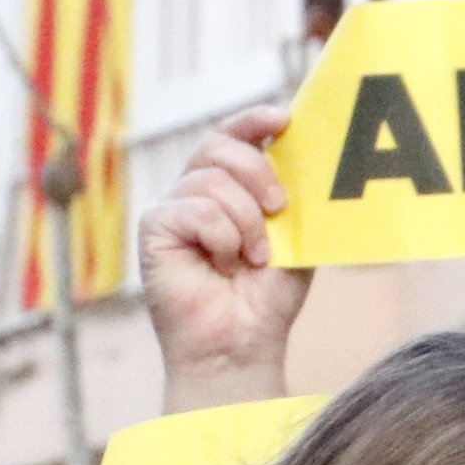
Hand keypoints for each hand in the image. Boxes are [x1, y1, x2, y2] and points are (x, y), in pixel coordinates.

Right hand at [143, 108, 310, 413]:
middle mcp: (195, 192)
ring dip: (245, 221)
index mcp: (227, 187)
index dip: (253, 120)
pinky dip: (221, 237)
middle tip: (277, 209)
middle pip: (219, 146)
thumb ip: (296, 196)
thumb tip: (309, 152)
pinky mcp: (155, 228)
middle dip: (257, 172)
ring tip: (252, 258)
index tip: (282, 119)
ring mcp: (173, 208)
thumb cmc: (266, 297)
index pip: (233, 135)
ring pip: (211, 180)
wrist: (242, 345)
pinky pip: (195, 209)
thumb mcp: (294, 238)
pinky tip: (223, 265)